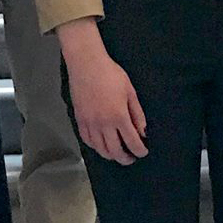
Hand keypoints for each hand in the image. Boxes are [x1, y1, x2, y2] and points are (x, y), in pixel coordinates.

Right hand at [63, 39, 147, 164]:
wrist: (86, 63)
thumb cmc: (110, 73)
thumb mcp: (130, 91)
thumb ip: (138, 114)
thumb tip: (143, 132)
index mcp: (119, 116)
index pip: (132, 142)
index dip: (140, 151)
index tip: (143, 151)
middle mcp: (103, 123)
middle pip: (115, 151)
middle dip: (125, 158)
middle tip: (131, 157)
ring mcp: (89, 123)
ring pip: (100, 149)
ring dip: (110, 155)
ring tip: (117, 152)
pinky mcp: (79, 119)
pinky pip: (87, 140)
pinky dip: (95, 146)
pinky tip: (101, 144)